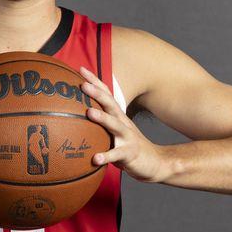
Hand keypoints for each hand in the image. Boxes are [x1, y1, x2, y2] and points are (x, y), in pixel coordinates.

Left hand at [79, 66, 176, 182]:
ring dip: (103, 118)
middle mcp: (123, 123)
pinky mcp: (129, 154)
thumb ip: (101, 122)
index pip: (106, 94)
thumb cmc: (128, 145)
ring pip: (115, 126)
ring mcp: (127, 138)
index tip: (81, 68)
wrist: (155, 162)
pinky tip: (95, 159)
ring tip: (90, 112)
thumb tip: (77, 113)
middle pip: (110, 104)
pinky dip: (106, 156)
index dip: (95, 81)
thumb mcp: (115, 130)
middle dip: (97, 93)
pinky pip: (116, 155)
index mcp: (118, 116)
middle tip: (83, 85)